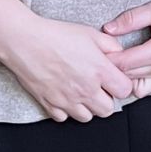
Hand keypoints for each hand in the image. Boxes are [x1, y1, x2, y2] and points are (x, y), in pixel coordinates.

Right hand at [0, 15, 135, 122]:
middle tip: (99, 87)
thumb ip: (111, 46)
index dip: (122, 84)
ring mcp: (67, 100)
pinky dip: (66, 110)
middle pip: (108, 110)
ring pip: (87, 117)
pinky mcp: (49, 104)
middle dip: (107, 99)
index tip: (115, 79)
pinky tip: (64, 95)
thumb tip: (121, 56)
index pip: (125, 90)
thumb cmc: (56, 35)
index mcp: (99, 70)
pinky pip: (64, 118)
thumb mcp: (90, 33)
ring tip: (81, 91)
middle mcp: (86, 89)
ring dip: (87, 107)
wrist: (25, 41)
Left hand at [102, 0, 150, 97]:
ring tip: (111, 66)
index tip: (95, 52)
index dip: (107, 59)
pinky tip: (126, 72)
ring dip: (121, 79)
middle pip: (127, 78)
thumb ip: (131, 19)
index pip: (125, 64)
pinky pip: (146, 88)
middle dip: (110, 70)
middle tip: (96, 59)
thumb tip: (108, 29)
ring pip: (135, 88)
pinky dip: (133, 83)